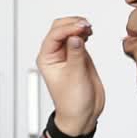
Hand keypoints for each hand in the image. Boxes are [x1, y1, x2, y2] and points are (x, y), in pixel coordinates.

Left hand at [35, 17, 105, 135]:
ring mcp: (66, 54)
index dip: (69, 28)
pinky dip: (84, 32)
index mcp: (47, 59)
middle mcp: (54, 54)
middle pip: (60, 28)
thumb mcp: (75, 76)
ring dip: (79, 26)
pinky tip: (90, 34)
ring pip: (69, 30)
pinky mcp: (77, 55)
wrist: (82, 114)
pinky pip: (78, 37)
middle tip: (87, 26)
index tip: (82, 27)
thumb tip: (75, 36)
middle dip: (73, 23)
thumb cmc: (72, 101)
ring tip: (89, 29)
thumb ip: (75, 54)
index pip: (55, 35)